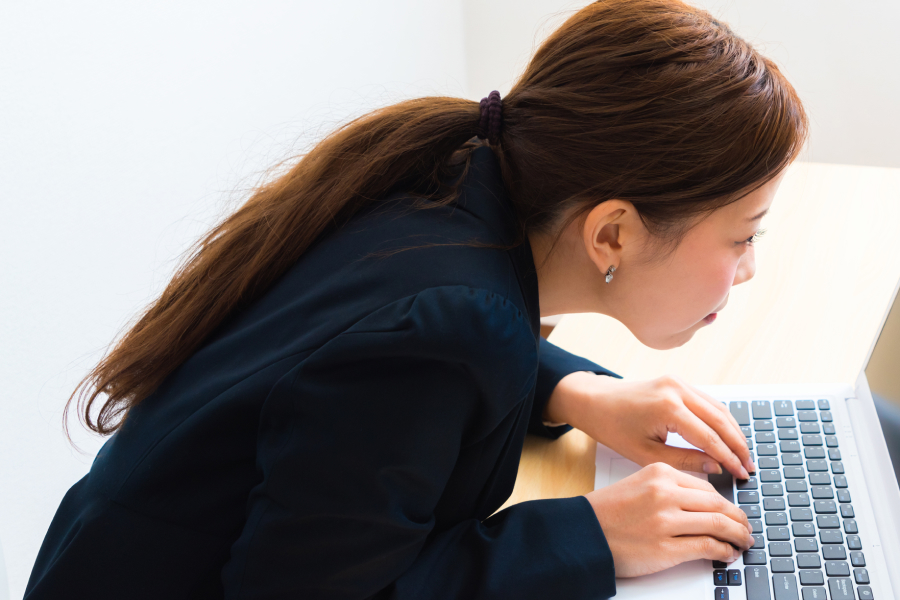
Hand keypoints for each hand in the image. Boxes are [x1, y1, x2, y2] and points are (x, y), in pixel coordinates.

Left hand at [546, 372, 753, 478]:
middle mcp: (677, 389)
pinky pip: (708, 401)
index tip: (741, 474)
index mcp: (668, 408)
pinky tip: (728, 437)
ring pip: (719, 408)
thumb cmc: (613, 428)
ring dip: (734, 431)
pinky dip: (721, 419)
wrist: (594, 401)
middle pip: (721, 420)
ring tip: (743, 455)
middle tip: (749, 467)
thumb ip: (684, 461)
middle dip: (738, 445)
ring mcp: (678, 382)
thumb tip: (716, 467)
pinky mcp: (677, 381)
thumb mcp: (645, 454)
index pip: (710, 437)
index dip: (729, 458)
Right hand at [585, 462, 754, 577]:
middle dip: (739, 519)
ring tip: (743, 542)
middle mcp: (665, 493)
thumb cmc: (608, 511)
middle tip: (746, 528)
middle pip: (718, 505)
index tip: (733, 512)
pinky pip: (707, 547)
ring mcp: (666, 521)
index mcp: (660, 473)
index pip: (707, 487)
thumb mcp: (640, 484)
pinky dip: (724, 552)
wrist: (584, 533)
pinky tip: (727, 553)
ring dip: (737, 536)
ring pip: (719, 525)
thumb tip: (706, 504)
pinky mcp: (666, 548)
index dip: (726, 503)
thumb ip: (671, 488)